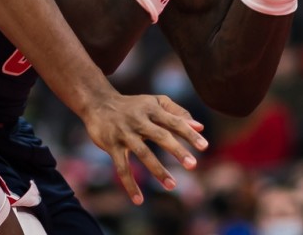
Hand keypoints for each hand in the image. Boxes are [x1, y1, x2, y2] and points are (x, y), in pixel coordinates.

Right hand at [79, 92, 206, 204]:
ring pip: (142, 153)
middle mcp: (139, 120)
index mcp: (152, 109)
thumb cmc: (134, 105)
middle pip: (160, 135)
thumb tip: (200, 127)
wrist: (98, 102)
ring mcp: (125, 133)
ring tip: (172, 185)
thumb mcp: (155, 102)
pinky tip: (139, 200)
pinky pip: (122, 167)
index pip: (174, 121)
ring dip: (157, 170)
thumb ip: (177, 113)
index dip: (188, 133)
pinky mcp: (112, 145)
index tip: (204, 146)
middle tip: (192, 165)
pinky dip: (130, 184)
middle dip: (176, 150)